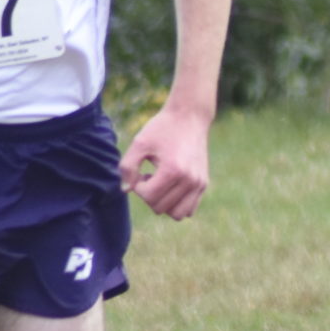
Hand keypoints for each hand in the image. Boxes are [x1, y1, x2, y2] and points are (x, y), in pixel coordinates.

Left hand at [121, 103, 212, 219]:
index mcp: (173, 170)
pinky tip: (171, 186)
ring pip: (177, 214)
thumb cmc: (162, 128)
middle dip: (149, 195)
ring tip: (161, 185)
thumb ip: (127, 167)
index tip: (140, 171)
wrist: (190, 116)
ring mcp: (199, 184)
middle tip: (149, 176)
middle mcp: (190, 180)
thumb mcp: (139, 143)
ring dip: (164, 204)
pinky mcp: (204, 184)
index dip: (138, 186)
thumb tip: (125, 190)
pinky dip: (177, 204)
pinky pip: (189, 209)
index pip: (149, 197)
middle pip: (160, 208)